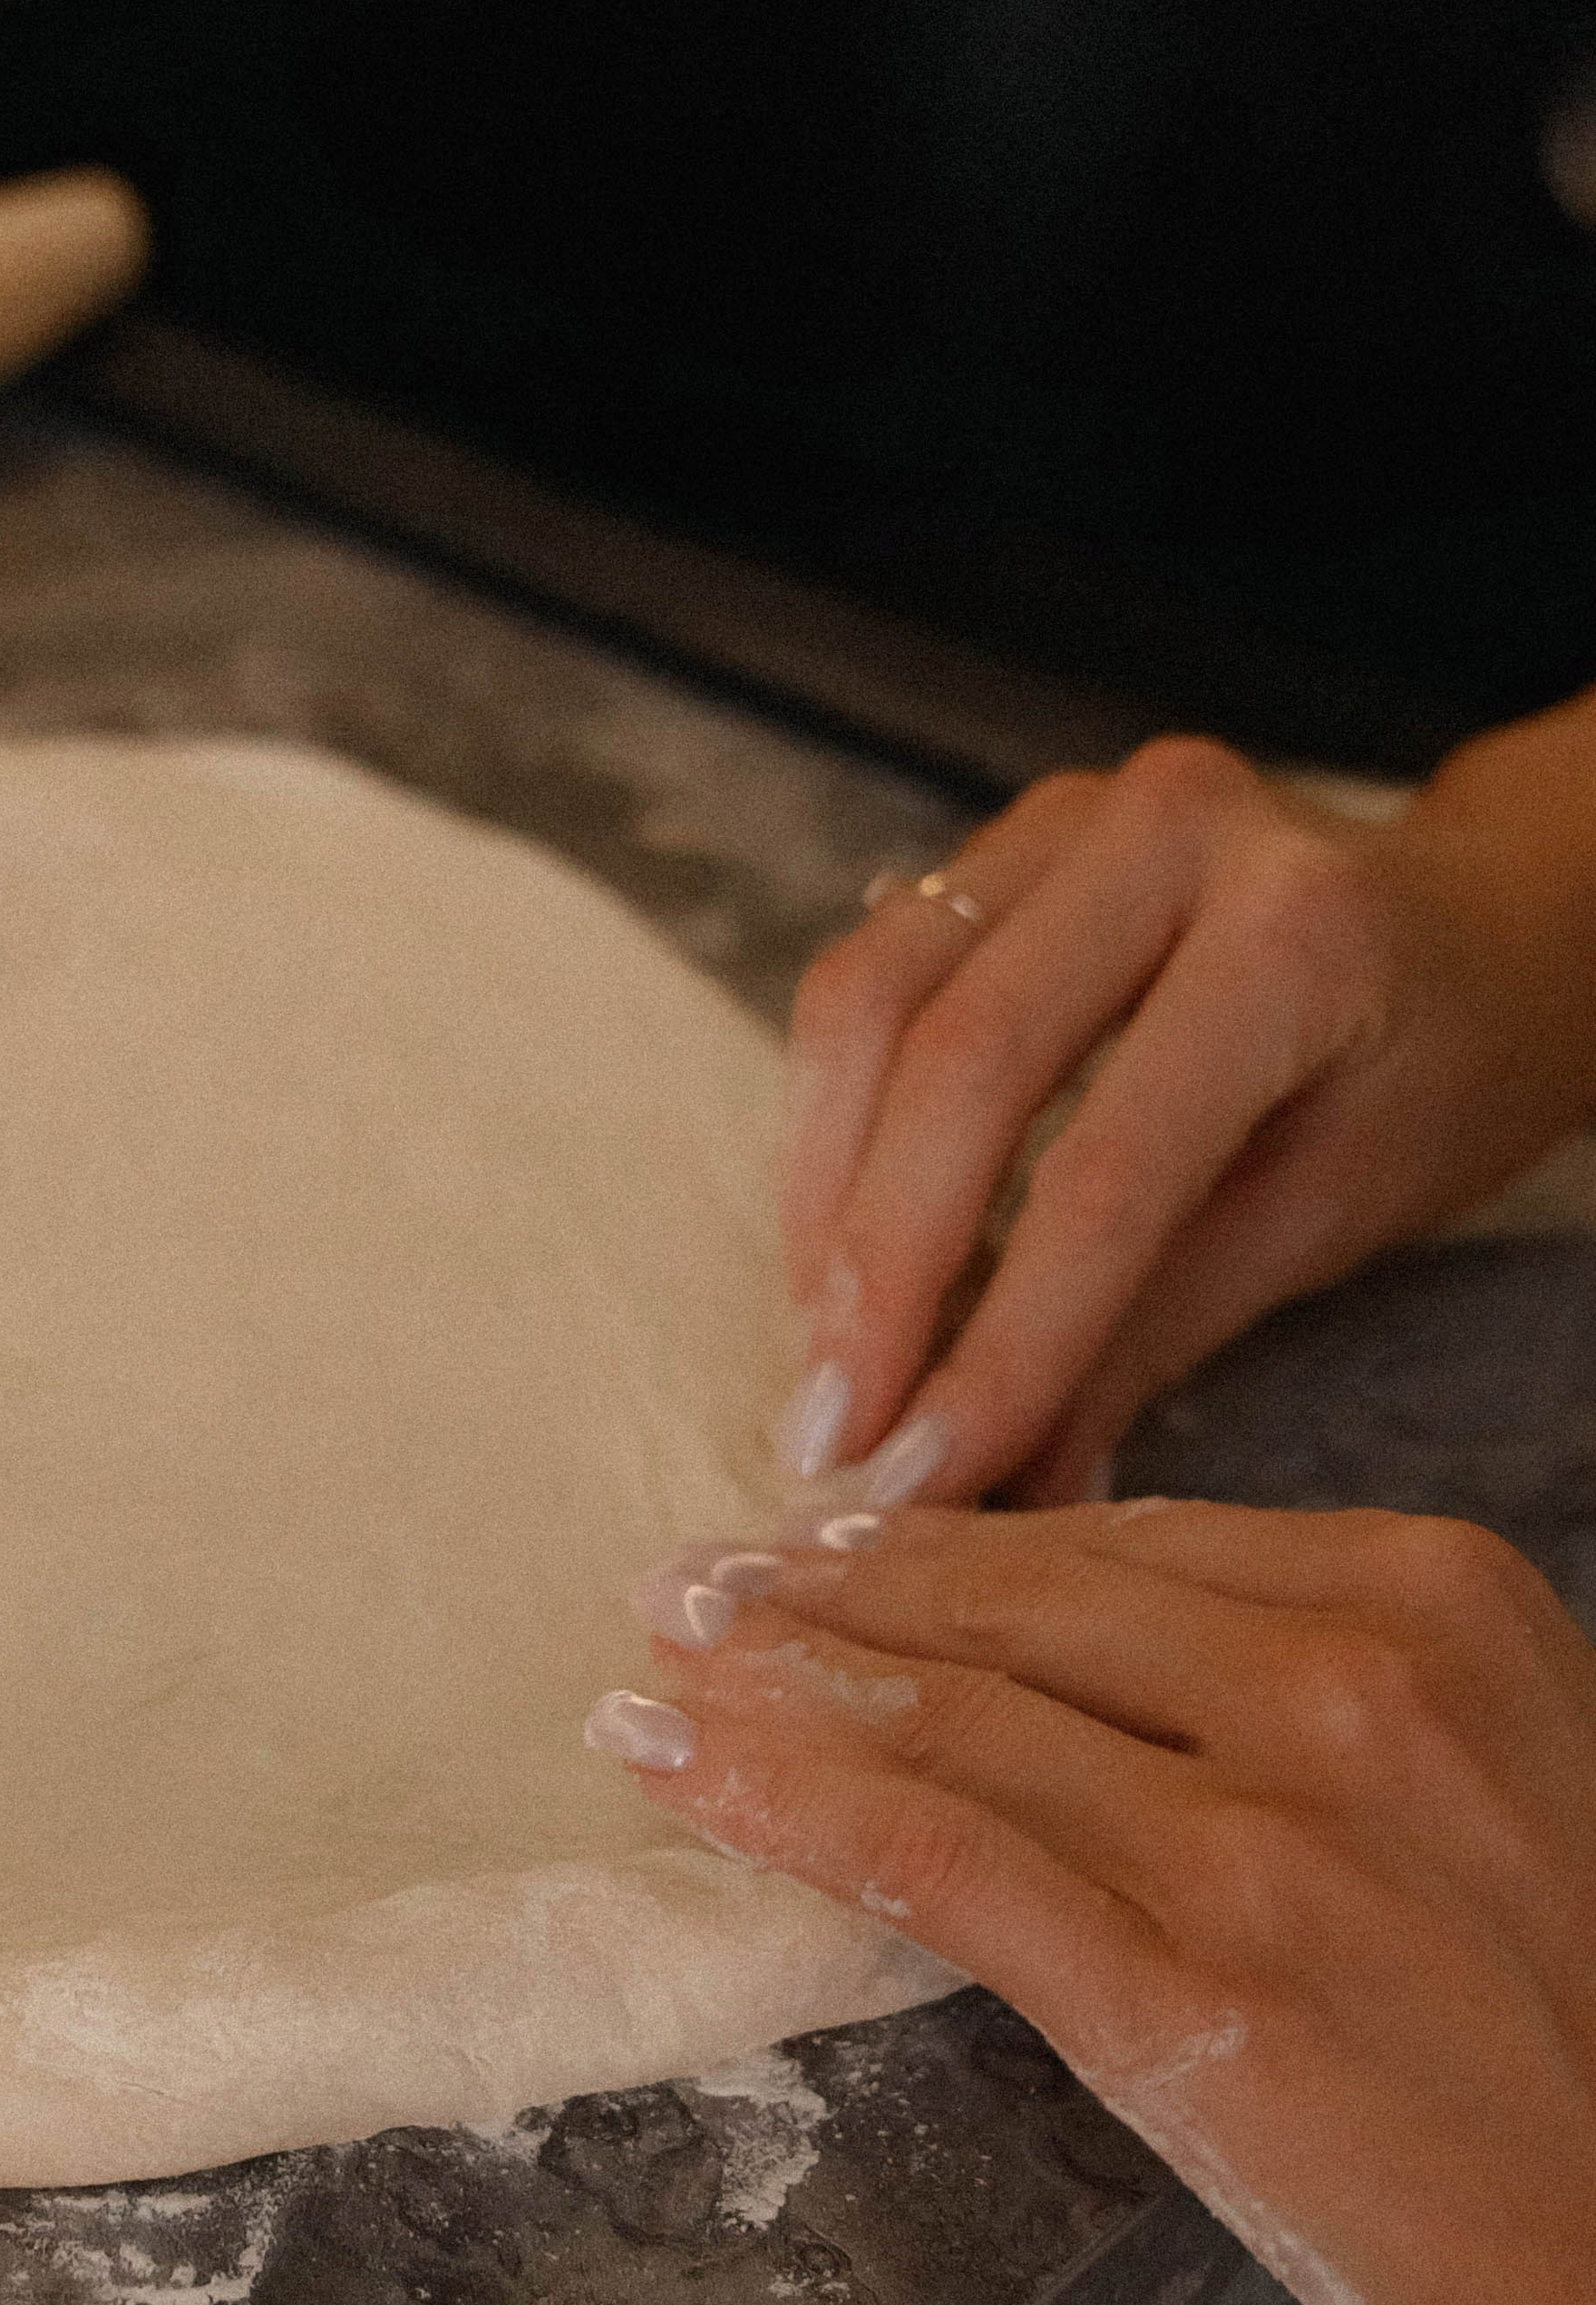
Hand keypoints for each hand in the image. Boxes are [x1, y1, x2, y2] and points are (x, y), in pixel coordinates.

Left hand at [595, 1501, 1595, 2304]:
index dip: (941, 1544)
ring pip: (951, 1719)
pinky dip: (777, 1797)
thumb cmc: (1576, 2018)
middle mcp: (1349, 1691)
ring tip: (660, 1663)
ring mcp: (1266, 1844)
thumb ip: (1304, 1683)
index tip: (823, 1542)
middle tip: (693, 1584)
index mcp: (1431, 1600)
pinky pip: (935, 1856)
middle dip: (823, 1594)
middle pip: (1014, 1611)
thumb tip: (1071, 1628)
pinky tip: (672, 1761)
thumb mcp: (1479, 1777)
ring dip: (768, 1681)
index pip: (1117, 1544)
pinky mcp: (1191, 1995)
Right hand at [778, 727, 1595, 1510]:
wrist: (1483, 921)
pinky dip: (830, 1124)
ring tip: (820, 1346)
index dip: (1000, 1342)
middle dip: (877, 1276)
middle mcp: (1176, 832)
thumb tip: (1007, 1493)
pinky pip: (866, 977)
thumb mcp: (1333, 1215)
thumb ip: (1156, 1337)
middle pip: (961, 1064)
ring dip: (823, 1198)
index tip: (921, 1473)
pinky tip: (835, 1242)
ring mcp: (1071, 812)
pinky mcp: (1002, 837)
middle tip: (830, 1431)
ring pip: (870, 1003)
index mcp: (1303, 937)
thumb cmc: (1436, 1072)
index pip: (1107, 1174)